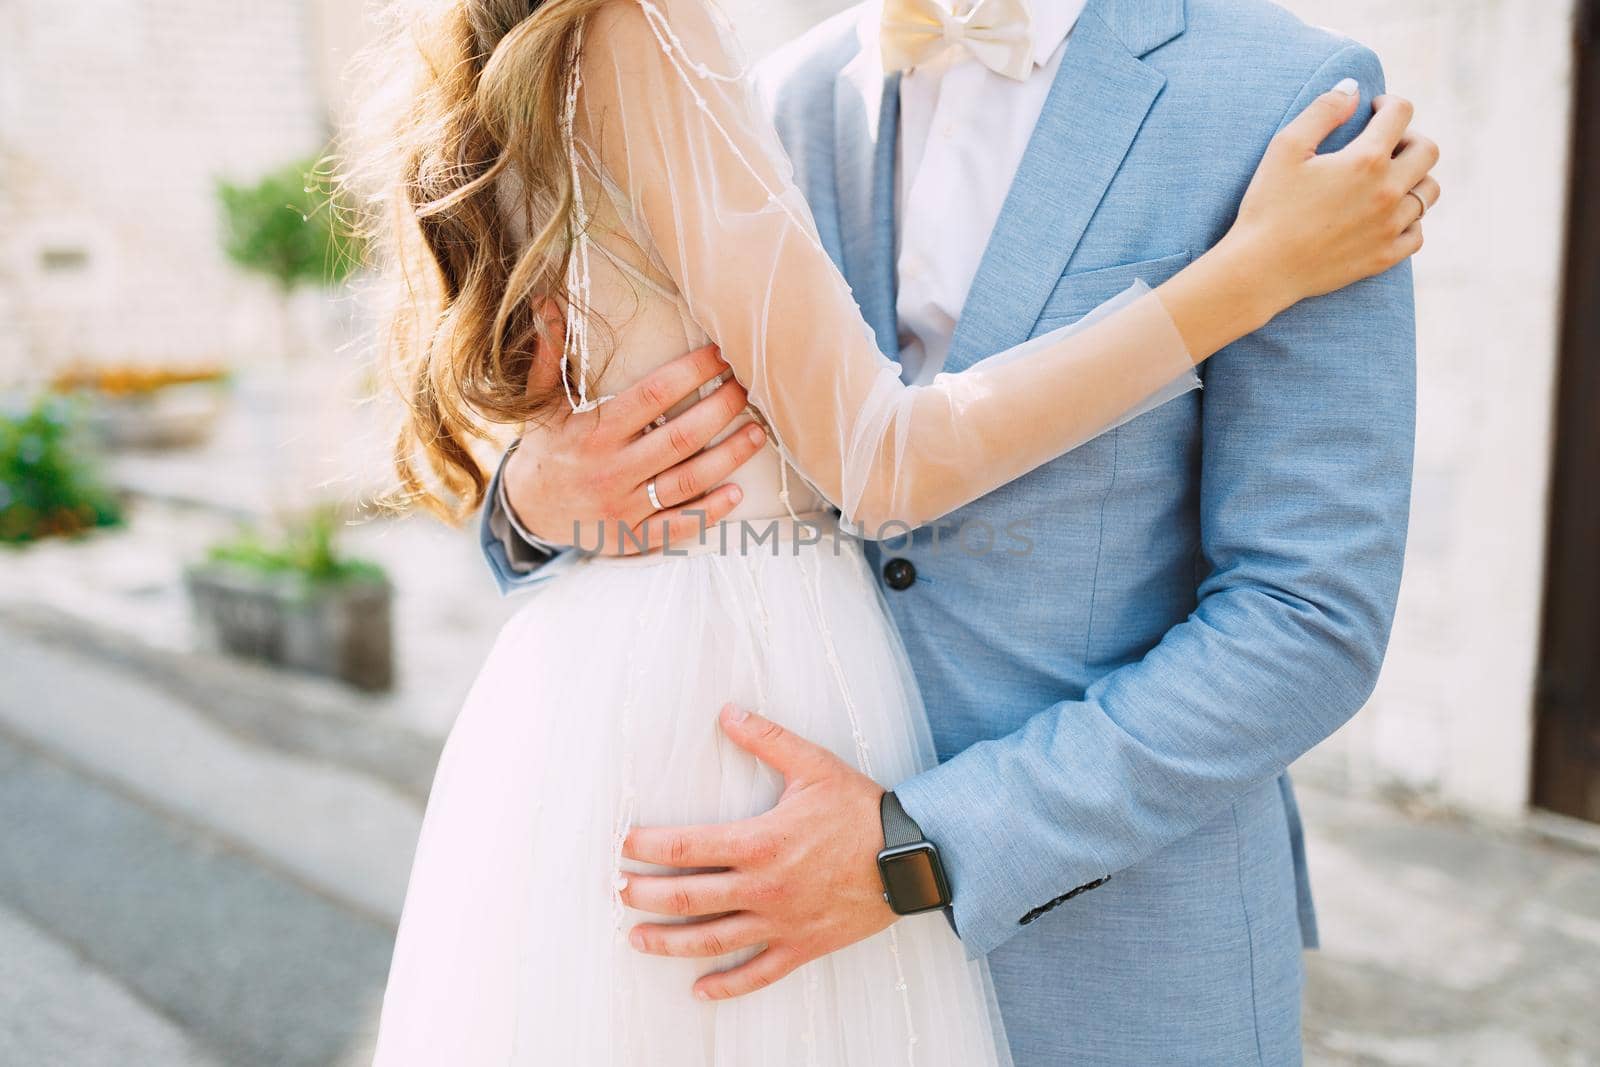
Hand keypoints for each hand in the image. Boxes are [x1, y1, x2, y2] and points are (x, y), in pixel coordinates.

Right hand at [504, 343, 766, 553]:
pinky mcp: (632, 536)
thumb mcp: (543, 403)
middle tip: (748, 389)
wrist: (527, 510)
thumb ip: (549, 356)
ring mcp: (624, 505)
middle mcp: (611, 469)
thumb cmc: (547, 448)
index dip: (692, 373)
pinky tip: (736, 491)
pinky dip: (709, 511)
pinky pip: (677, 525)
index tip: (721, 354)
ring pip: (686, 481)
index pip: (654, 395)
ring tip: (757, 433)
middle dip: (720, 410)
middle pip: (680, 437)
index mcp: (595, 431)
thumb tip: (546, 305)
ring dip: (728, 457)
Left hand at [619, 706, 894, 1000]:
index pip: (687, 846)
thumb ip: (767, 739)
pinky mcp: (802, 946)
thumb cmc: (861, 809)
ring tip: (636, 939)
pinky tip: (699, 991)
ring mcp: (781, 922)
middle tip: (618, 891)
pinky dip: (726, 985)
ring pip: (712, 941)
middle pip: (688, 898)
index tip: (622, 845)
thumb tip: (727, 712)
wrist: (913, 856)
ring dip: (669, 942)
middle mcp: (764, 887)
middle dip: (645, 894)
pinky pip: (758, 973)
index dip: (647, 846)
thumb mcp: (814, 766)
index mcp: (761, 842)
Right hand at [1228, 84, 1440, 314]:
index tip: (1374, 110)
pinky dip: (1409, 220)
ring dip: (1413, 178)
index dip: (1388, 104)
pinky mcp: (1385, 256)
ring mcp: (1390, 227)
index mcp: (1365, 160)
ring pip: (1428, 192)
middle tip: (1384, 145)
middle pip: (1427, 150)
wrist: (1260, 270)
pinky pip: (1418, 232)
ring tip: (1386, 181)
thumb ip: (1322, 111)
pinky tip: (1386, 216)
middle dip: (1409, 138)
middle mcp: (1387, 191)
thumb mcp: (1284, 148)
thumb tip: (1353, 88)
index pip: (1401, 113)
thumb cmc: (1267, 207)